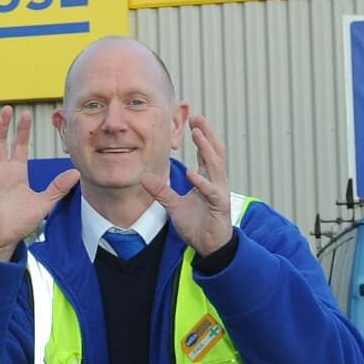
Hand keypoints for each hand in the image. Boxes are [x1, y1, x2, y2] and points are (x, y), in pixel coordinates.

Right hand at [0, 106, 81, 260]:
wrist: (4, 239)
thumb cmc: (20, 221)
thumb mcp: (44, 203)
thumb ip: (58, 187)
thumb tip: (76, 173)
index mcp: (16, 171)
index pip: (18, 145)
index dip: (21, 130)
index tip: (26, 114)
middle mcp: (2, 171)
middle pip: (1, 143)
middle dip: (3, 126)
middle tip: (7, 109)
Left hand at [143, 114, 232, 256]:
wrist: (208, 245)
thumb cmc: (197, 224)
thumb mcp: (173, 205)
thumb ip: (161, 191)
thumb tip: (144, 177)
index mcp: (207, 180)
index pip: (206, 153)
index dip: (201, 136)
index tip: (193, 120)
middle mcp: (216, 182)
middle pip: (215, 152)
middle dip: (207, 134)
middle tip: (197, 118)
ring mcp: (219, 193)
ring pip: (215, 166)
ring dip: (207, 149)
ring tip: (198, 134)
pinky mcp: (219, 206)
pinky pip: (211, 191)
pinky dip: (201, 182)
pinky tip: (192, 172)